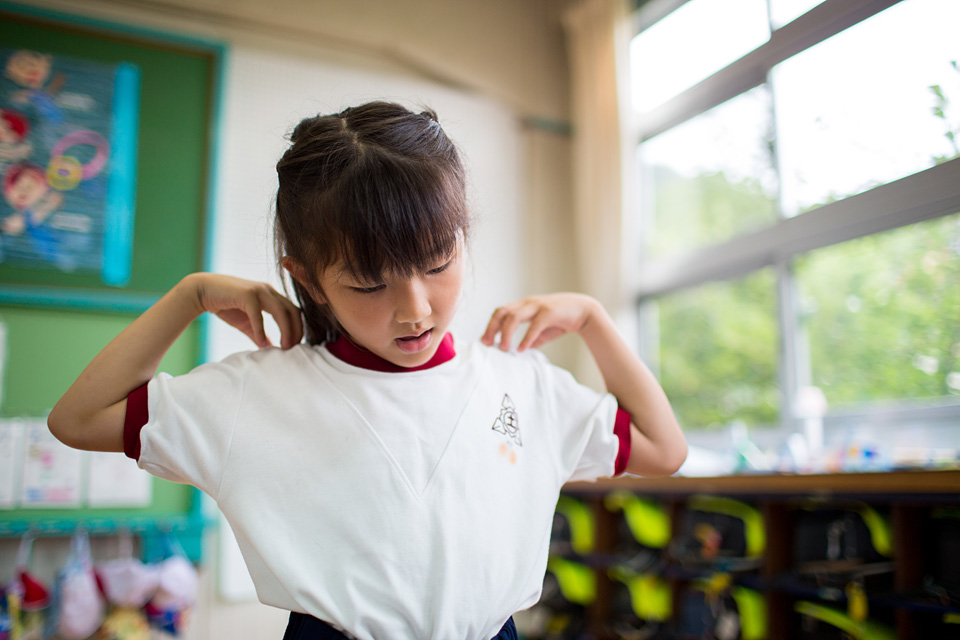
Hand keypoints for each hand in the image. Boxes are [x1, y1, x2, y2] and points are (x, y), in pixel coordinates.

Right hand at [187, 273, 302, 348]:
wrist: (202, 292)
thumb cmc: (225, 305)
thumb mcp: (246, 322)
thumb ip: (258, 333)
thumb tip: (267, 347)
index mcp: (271, 295)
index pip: (293, 311)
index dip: (297, 328)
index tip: (295, 345)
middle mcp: (268, 290)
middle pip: (292, 311)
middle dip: (295, 330)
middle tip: (292, 348)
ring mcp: (258, 290)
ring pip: (281, 312)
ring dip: (285, 331)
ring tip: (283, 347)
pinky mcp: (246, 294)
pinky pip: (258, 315)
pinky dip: (261, 331)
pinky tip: (261, 343)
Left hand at [481, 293, 601, 351]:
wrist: (585, 311)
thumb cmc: (561, 320)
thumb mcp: (543, 329)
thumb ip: (532, 338)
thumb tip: (521, 350)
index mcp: (524, 305)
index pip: (501, 312)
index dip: (491, 325)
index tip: (485, 340)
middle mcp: (528, 303)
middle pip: (502, 312)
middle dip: (492, 327)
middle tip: (487, 343)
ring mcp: (538, 306)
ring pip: (514, 316)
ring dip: (506, 333)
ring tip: (503, 348)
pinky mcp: (550, 312)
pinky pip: (534, 326)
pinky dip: (526, 338)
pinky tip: (522, 348)